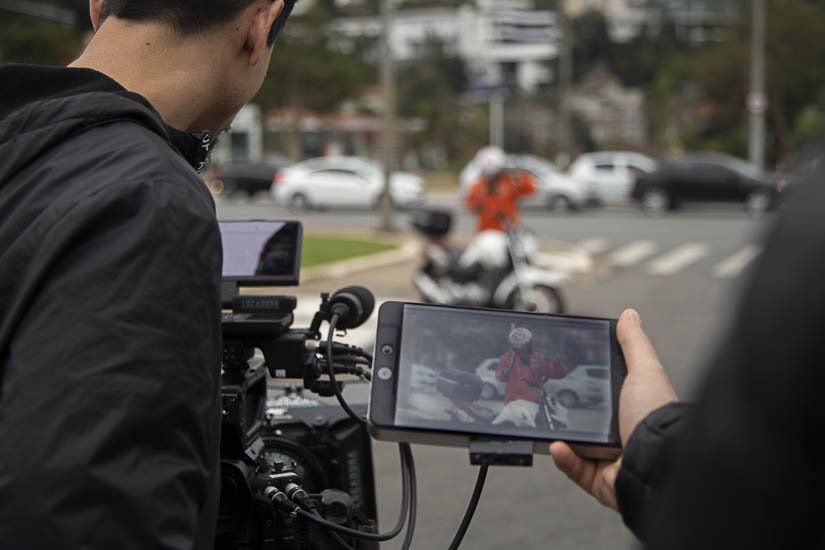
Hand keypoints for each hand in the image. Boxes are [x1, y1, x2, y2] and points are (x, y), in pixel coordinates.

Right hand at [549, 309, 676, 510]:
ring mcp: (611, 459)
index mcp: (632, 408)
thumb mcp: (644, 370)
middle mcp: (623, 434)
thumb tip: (629, 315)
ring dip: (559, 434)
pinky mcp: (601, 480)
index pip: (602, 395)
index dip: (583, 385)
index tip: (563, 374)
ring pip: (576, 445)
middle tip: (546, 398)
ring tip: (546, 422)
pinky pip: (575, 469)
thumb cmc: (657, 416)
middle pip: (586, 420)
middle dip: (565, 410)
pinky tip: (557, 445)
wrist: (658, 462)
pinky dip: (564, 458)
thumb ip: (633, 343)